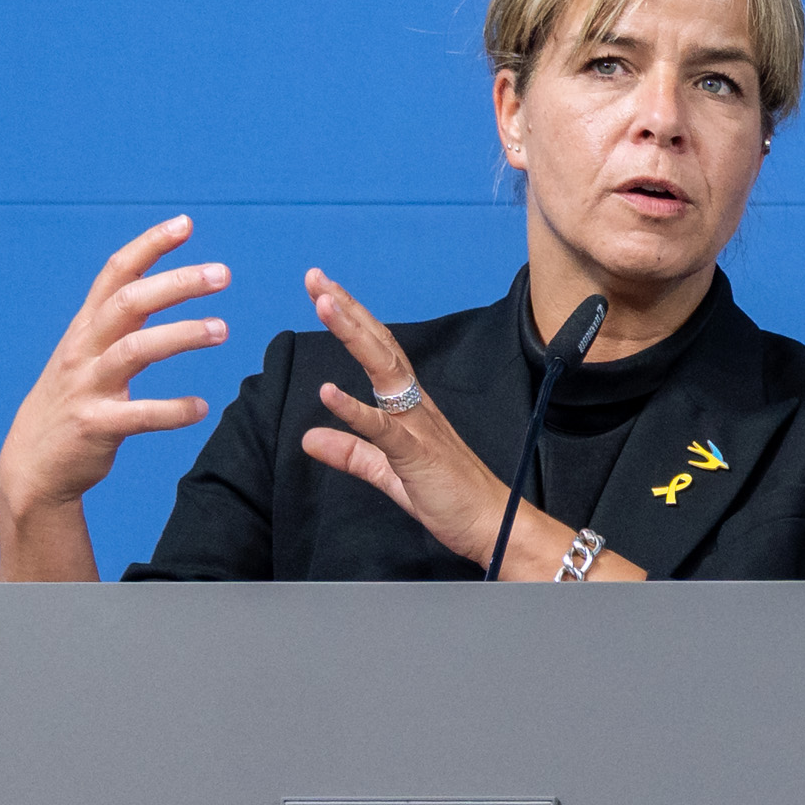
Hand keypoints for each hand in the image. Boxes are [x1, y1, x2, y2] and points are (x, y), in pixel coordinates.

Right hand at [0, 217, 227, 577]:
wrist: (34, 465)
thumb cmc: (73, 404)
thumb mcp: (88, 354)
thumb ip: (119, 322)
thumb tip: (158, 284)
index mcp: (86, 329)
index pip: (115, 274)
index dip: (148, 246)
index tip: (185, 223)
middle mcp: (83, 350)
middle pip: (128, 303)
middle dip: (175, 283)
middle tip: (222, 273)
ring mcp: (87, 387)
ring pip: (134, 350)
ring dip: (181, 335)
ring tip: (223, 330)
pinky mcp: (94, 426)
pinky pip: (138, 415)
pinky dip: (171, 410)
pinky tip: (201, 408)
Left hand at [296, 269, 534, 574]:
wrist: (494, 527)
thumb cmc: (451, 500)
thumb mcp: (389, 473)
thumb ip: (351, 453)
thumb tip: (309, 437)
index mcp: (411, 408)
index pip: (379, 352)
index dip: (352, 319)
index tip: (324, 290)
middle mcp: (416, 407)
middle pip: (380, 347)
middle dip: (347, 310)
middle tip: (316, 277)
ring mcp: (418, 427)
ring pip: (383, 371)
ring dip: (353, 336)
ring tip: (325, 304)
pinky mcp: (417, 456)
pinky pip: (383, 429)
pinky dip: (355, 410)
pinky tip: (328, 391)